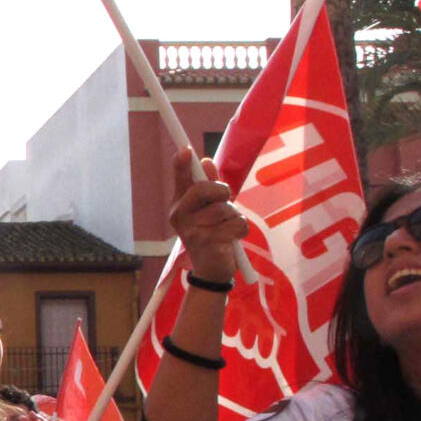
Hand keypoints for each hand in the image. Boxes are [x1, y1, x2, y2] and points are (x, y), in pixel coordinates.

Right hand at [169, 149, 248, 284]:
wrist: (211, 269)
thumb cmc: (211, 233)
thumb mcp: (208, 208)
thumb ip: (207, 185)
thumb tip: (206, 161)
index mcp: (179, 205)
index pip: (180, 181)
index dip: (181, 165)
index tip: (185, 151)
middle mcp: (180, 217)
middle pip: (204, 189)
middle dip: (221, 192)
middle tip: (224, 201)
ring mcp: (192, 231)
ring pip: (224, 208)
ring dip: (233, 216)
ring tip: (226, 228)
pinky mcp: (208, 243)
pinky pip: (236, 224)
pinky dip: (241, 229)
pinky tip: (232, 239)